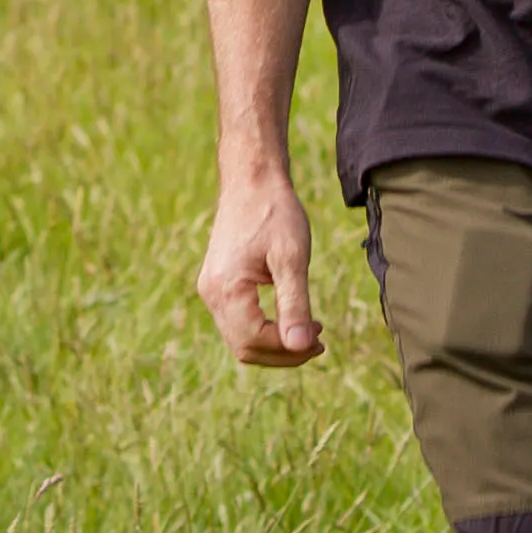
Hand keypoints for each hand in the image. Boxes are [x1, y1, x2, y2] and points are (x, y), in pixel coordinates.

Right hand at [195, 170, 322, 366]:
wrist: (252, 179)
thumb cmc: (275, 213)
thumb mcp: (292, 257)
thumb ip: (294, 303)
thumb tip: (300, 346)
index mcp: (225, 288)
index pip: (255, 341)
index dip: (289, 349)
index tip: (320, 337)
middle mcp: (211, 294)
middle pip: (245, 347)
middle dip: (283, 352)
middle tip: (320, 341)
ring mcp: (211, 289)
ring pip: (240, 338)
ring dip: (275, 343)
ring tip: (310, 331)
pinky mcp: (218, 284)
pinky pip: (238, 322)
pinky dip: (264, 329)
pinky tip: (291, 318)